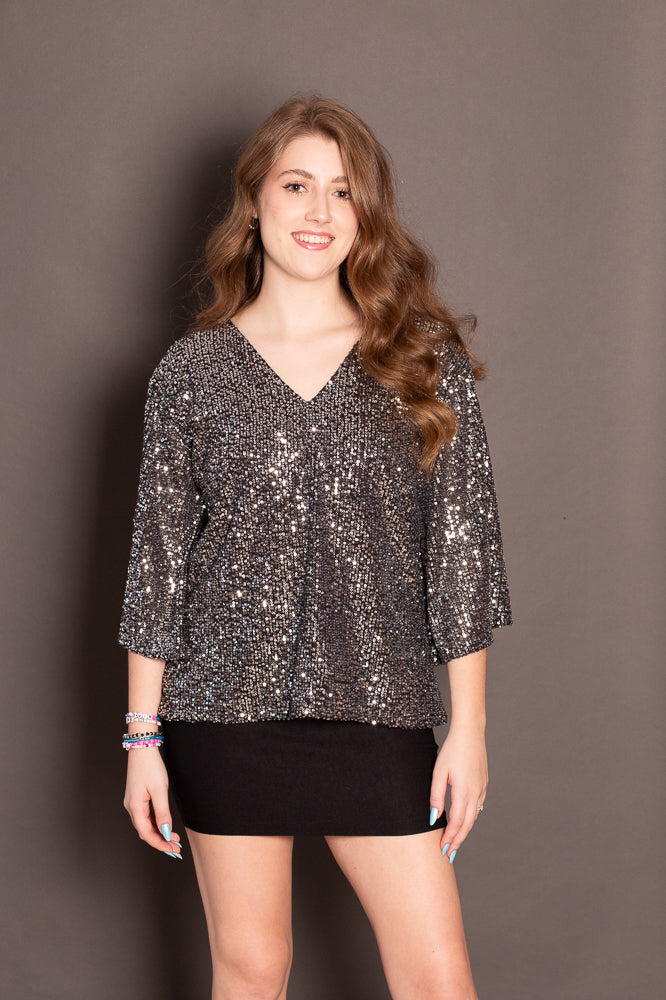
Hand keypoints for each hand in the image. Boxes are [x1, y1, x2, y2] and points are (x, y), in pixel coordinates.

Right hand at [123, 749, 183, 858]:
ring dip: (159, 832)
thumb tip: (166, 832)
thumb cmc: (150, 766)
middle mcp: (131, 807)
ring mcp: (133, 802)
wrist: (142, 747)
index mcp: (135, 807)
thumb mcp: (160, 791)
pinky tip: (165, 824)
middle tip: (176, 848)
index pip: (146, 833)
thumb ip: (162, 813)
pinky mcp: (137, 797)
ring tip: (174, 838)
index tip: (172, 850)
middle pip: (145, 831)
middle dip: (160, 840)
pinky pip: (145, 816)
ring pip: (145, 824)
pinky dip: (155, 823)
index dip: (160, 844)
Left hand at [429, 725, 487, 861]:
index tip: (443, 850)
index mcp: (464, 792)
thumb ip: (436, 796)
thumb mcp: (438, 772)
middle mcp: (476, 793)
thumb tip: (432, 818)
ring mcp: (482, 789)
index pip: (457, 822)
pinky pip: (478, 806)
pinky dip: (470, 818)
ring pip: (474, 817)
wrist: (470, 733)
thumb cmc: (452, 750)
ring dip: (464, 831)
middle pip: (467, 824)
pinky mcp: (483, 784)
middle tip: (449, 854)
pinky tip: (465, 821)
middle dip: (458, 840)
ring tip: (455, 842)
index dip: (450, 838)